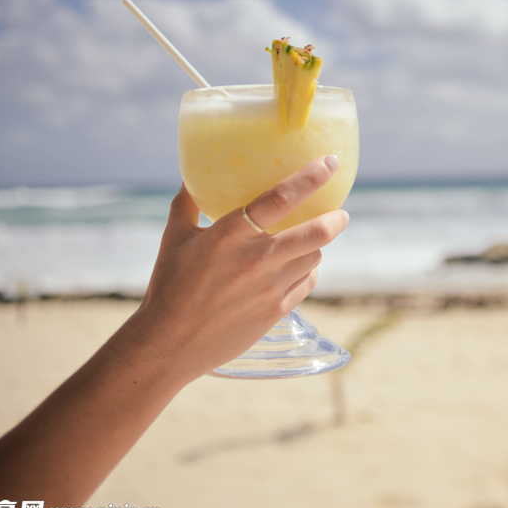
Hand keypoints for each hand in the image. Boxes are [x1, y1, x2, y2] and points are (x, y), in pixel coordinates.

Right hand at [121, 155, 348, 383]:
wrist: (169, 344)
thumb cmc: (167, 287)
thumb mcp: (173, 238)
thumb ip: (187, 203)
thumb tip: (190, 174)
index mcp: (231, 234)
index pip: (281, 197)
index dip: (311, 177)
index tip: (330, 163)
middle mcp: (258, 259)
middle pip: (316, 233)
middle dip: (336, 219)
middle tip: (340, 213)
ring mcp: (271, 287)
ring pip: (314, 258)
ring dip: (318, 246)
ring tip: (314, 240)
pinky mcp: (276, 311)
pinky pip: (306, 284)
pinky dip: (308, 272)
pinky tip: (301, 268)